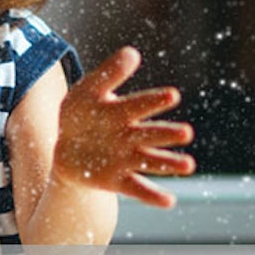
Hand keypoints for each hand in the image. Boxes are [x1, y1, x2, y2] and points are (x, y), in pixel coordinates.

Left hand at [53, 47, 195, 207]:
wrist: (66, 147)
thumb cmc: (82, 114)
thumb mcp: (87, 90)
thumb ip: (108, 74)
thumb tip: (132, 52)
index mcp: (123, 111)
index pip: (140, 104)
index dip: (154, 100)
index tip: (173, 95)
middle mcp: (130, 135)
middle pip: (151, 134)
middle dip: (167, 133)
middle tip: (186, 132)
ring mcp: (126, 159)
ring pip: (151, 161)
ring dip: (169, 163)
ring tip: (189, 165)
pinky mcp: (118, 181)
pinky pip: (137, 189)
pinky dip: (153, 196)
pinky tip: (169, 202)